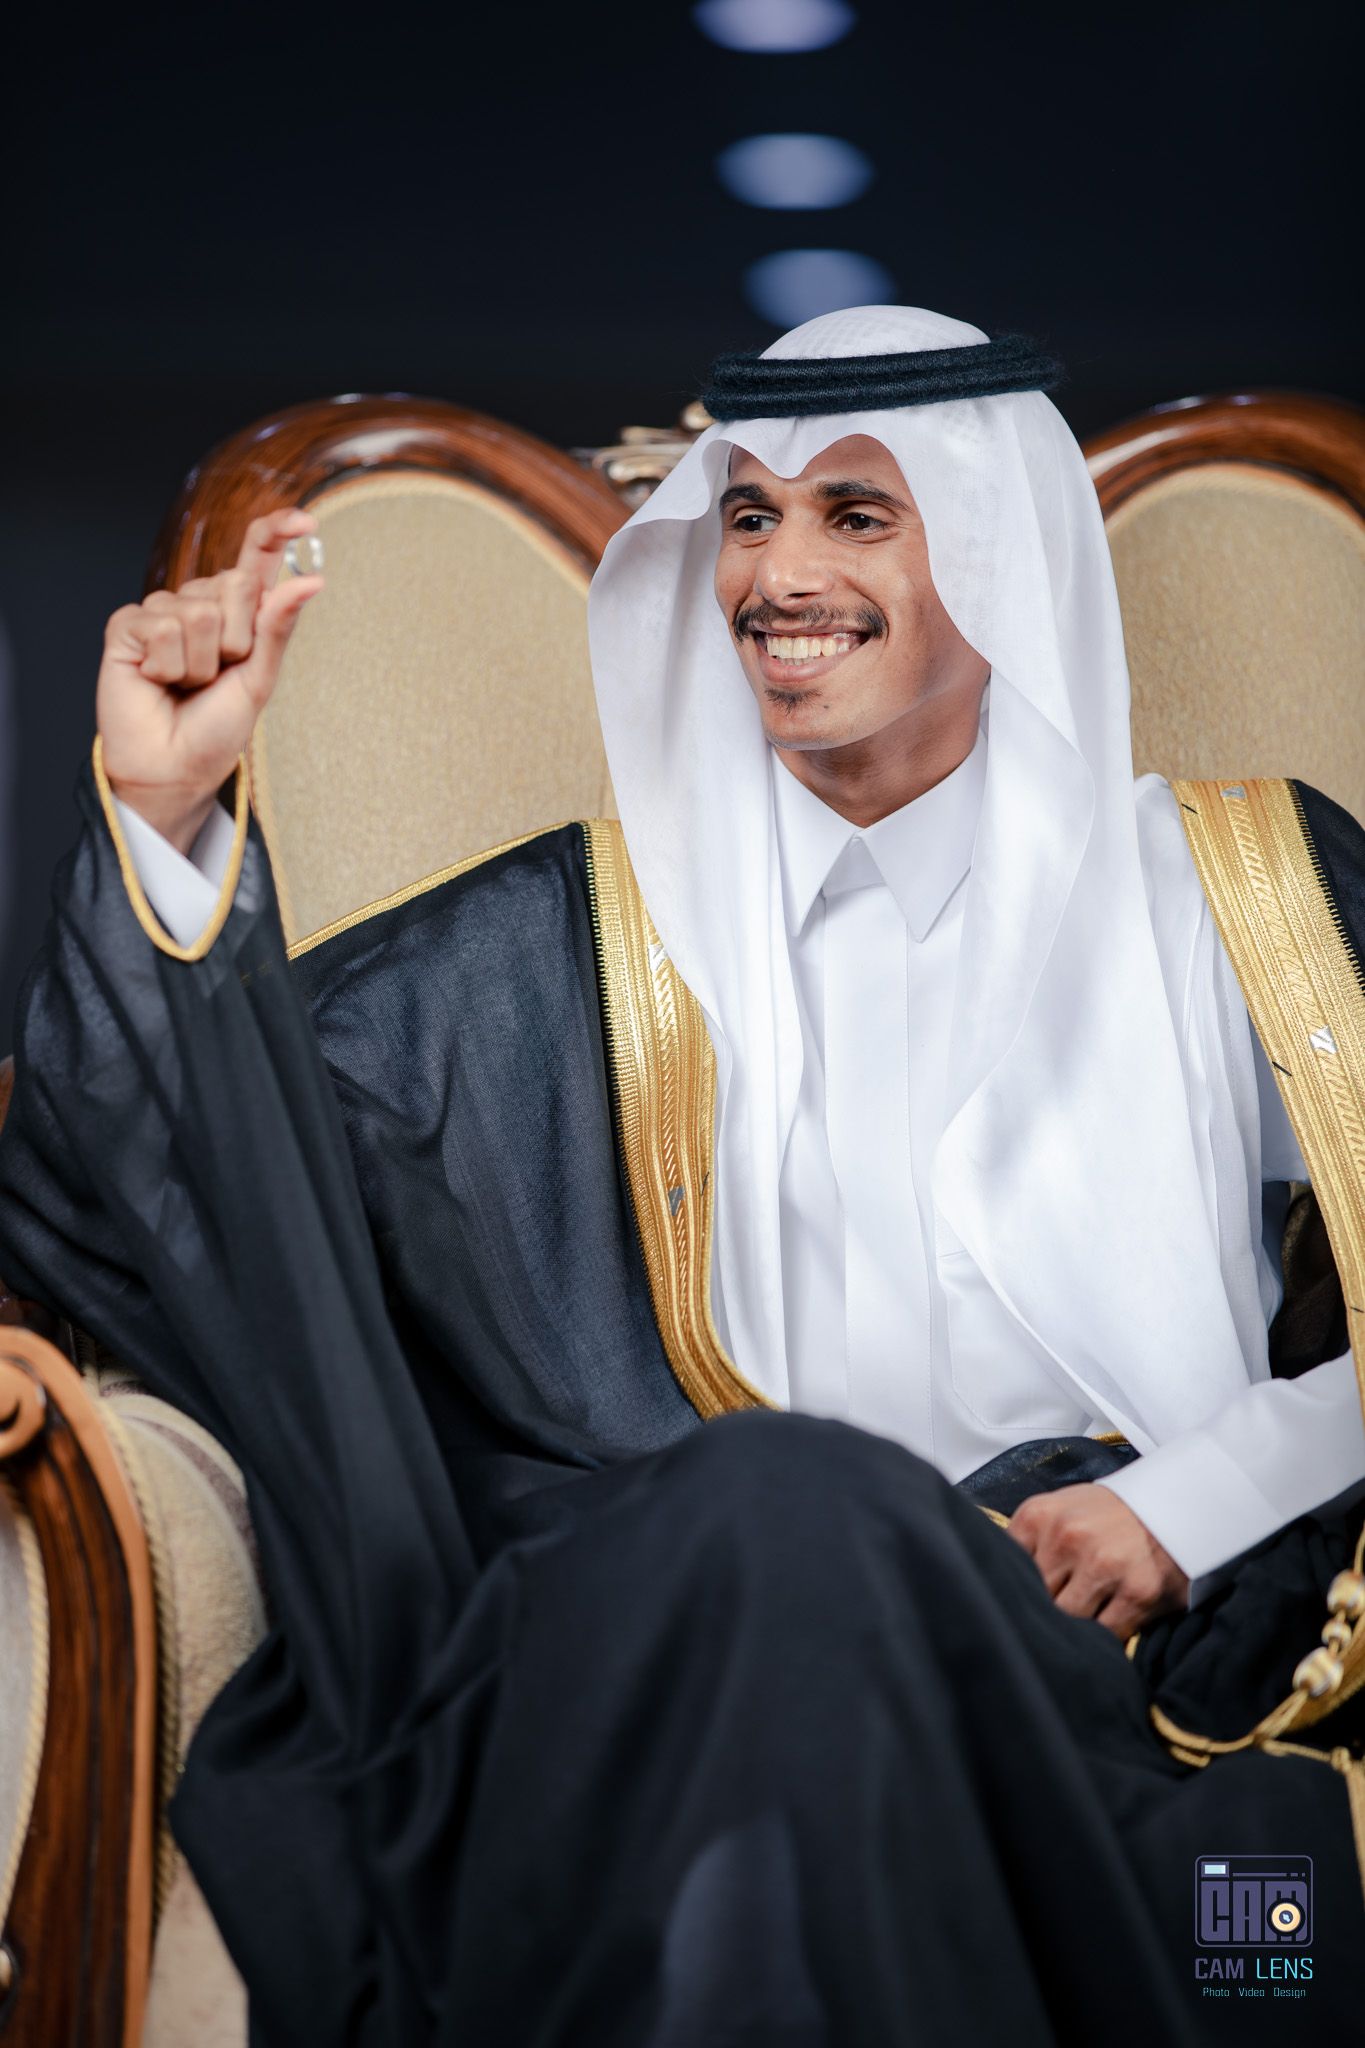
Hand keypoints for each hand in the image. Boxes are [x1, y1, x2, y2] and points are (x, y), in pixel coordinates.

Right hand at [97, 509, 322, 852]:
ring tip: (186, 684)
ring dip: (202, 662)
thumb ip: (278, 626)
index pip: (255, 557)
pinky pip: (164, 628)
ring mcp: (161, 611)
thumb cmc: (216, 728)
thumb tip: (311, 580)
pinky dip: (169, 665)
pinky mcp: (127, 625)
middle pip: (235, 583)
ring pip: (200, 611)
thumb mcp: (260, 678)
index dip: (276, 532)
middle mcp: (198, 603)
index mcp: (235, 613)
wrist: (174, 768)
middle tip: (219, 673)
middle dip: (238, 639)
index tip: (306, 522)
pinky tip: (158, 681)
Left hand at [1008, 1483, 1188, 1638]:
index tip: (1025, 1600)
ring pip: (1067, 1620)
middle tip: (1061, 1612)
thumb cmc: (1114, 1513)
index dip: (1016, 1590)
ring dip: (1077, 1625)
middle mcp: (1068, 1537)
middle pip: (1035, 1598)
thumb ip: (1031, 1542)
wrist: (1180, 1503)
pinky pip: (1104, 1635)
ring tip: (1088, 1616)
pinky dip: (1106, 1637)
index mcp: (1039, 1515)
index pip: (1006, 1569)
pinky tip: (1113, 1619)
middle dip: (1046, 1610)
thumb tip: (1003, 1586)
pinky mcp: (1137, 1593)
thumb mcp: (1063, 1509)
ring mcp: (1103, 1565)